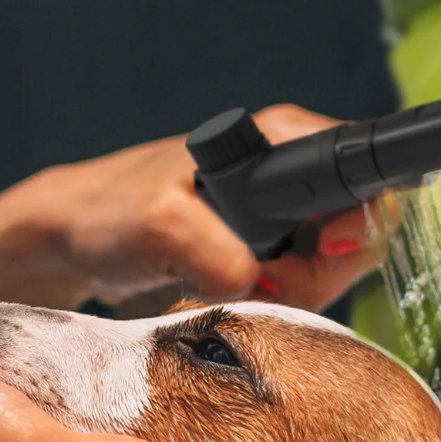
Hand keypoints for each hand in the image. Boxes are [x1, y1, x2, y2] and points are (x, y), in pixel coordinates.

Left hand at [0, 105, 383, 312]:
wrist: (73, 238)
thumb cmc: (111, 212)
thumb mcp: (163, 229)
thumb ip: (218, 255)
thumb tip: (257, 282)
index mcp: (282, 139)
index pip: (367, 180)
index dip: (360, 227)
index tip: (325, 254)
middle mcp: (291, 168)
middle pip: (359, 235)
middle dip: (318, 274)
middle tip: (264, 283)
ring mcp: (282, 211)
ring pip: (333, 267)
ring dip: (292, 294)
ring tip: (237, 287)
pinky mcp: (268, 245)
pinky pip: (303, 284)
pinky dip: (274, 302)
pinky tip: (234, 295)